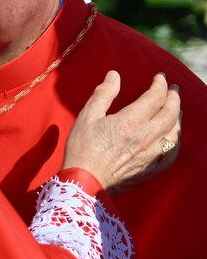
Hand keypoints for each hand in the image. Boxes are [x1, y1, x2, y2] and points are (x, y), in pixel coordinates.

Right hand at [63, 71, 180, 193]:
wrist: (84, 182)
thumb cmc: (82, 149)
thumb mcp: (87, 118)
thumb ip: (103, 95)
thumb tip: (114, 75)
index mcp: (130, 121)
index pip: (155, 97)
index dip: (160, 85)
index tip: (160, 77)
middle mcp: (146, 136)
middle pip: (171, 113)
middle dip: (174, 97)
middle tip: (173, 89)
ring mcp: (151, 154)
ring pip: (175, 132)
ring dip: (177, 117)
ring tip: (174, 109)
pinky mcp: (151, 168)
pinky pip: (172, 152)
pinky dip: (175, 140)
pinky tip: (172, 136)